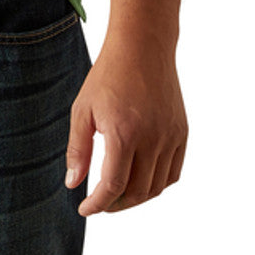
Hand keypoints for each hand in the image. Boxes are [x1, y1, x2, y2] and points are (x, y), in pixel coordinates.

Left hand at [64, 37, 186, 214]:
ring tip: (118, 193)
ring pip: (157, 187)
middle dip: (115, 204)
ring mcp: (170, 136)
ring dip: (136, 197)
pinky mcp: (182, 132)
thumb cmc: (108, 74)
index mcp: (124, 133)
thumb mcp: (83, 109)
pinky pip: (173, 172)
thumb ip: (78, 149)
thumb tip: (72, 183)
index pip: (113, 186)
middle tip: (99, 202)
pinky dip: (157, 184)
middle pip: (136, 192)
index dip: (98, 204)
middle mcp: (152, 139)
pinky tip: (141, 179)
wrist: (142, 46)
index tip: (85, 208)